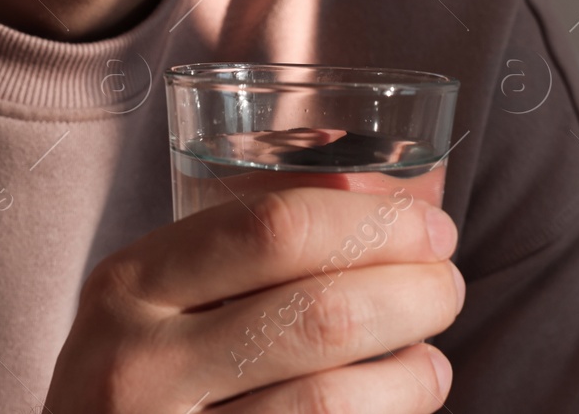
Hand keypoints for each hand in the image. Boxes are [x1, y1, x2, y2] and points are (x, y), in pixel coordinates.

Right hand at [44, 186, 463, 411]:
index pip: (272, 229)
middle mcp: (136, 366)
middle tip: (448, 288)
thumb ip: (238, 246)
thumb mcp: (152, 301)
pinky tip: (397, 410)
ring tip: (432, 363)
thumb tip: (371, 187)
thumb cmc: (133, 379)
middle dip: (411, 294)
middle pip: (316, 315)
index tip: (433, 228)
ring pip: (328, 403)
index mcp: (129, 284)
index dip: (373, 224)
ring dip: (409, 377)